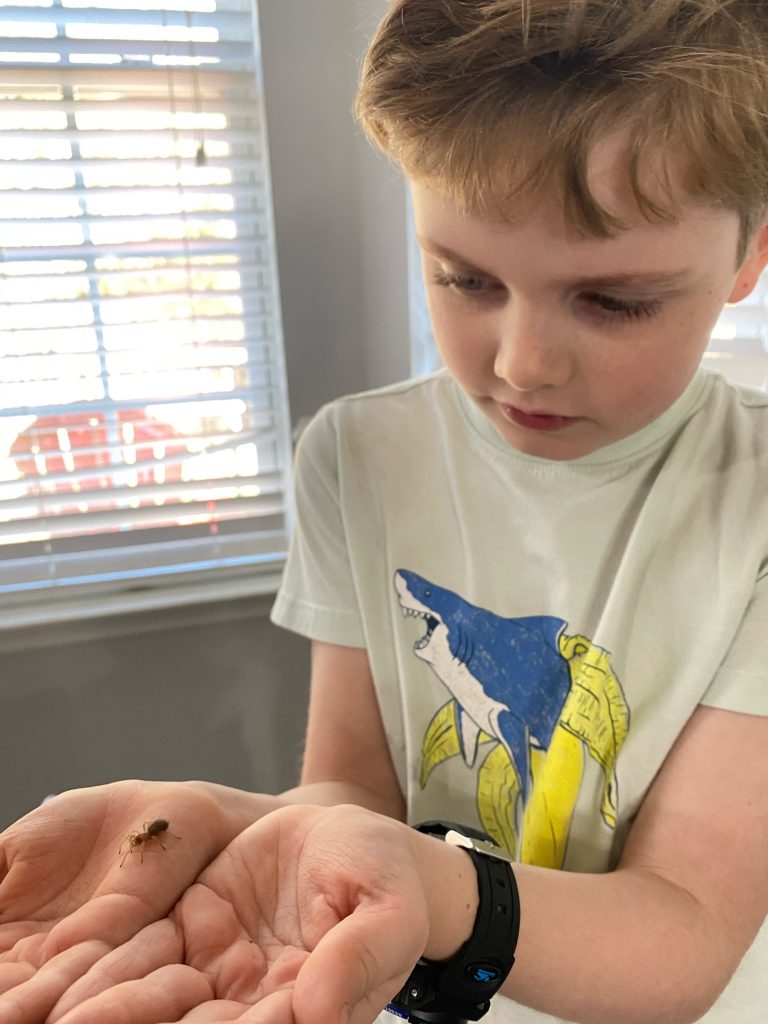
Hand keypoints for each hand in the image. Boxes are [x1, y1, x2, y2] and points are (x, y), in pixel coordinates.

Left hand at [19, 804, 440, 1023]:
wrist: (350, 837)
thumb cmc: (383, 875)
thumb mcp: (388, 906)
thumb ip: (360, 954)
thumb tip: (319, 1010)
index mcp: (310, 1005)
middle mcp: (256, 1000)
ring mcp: (220, 970)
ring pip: (161, 1001)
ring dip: (117, 1012)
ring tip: (71, 1020)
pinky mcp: (192, 930)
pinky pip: (148, 954)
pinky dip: (111, 972)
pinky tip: (73, 988)